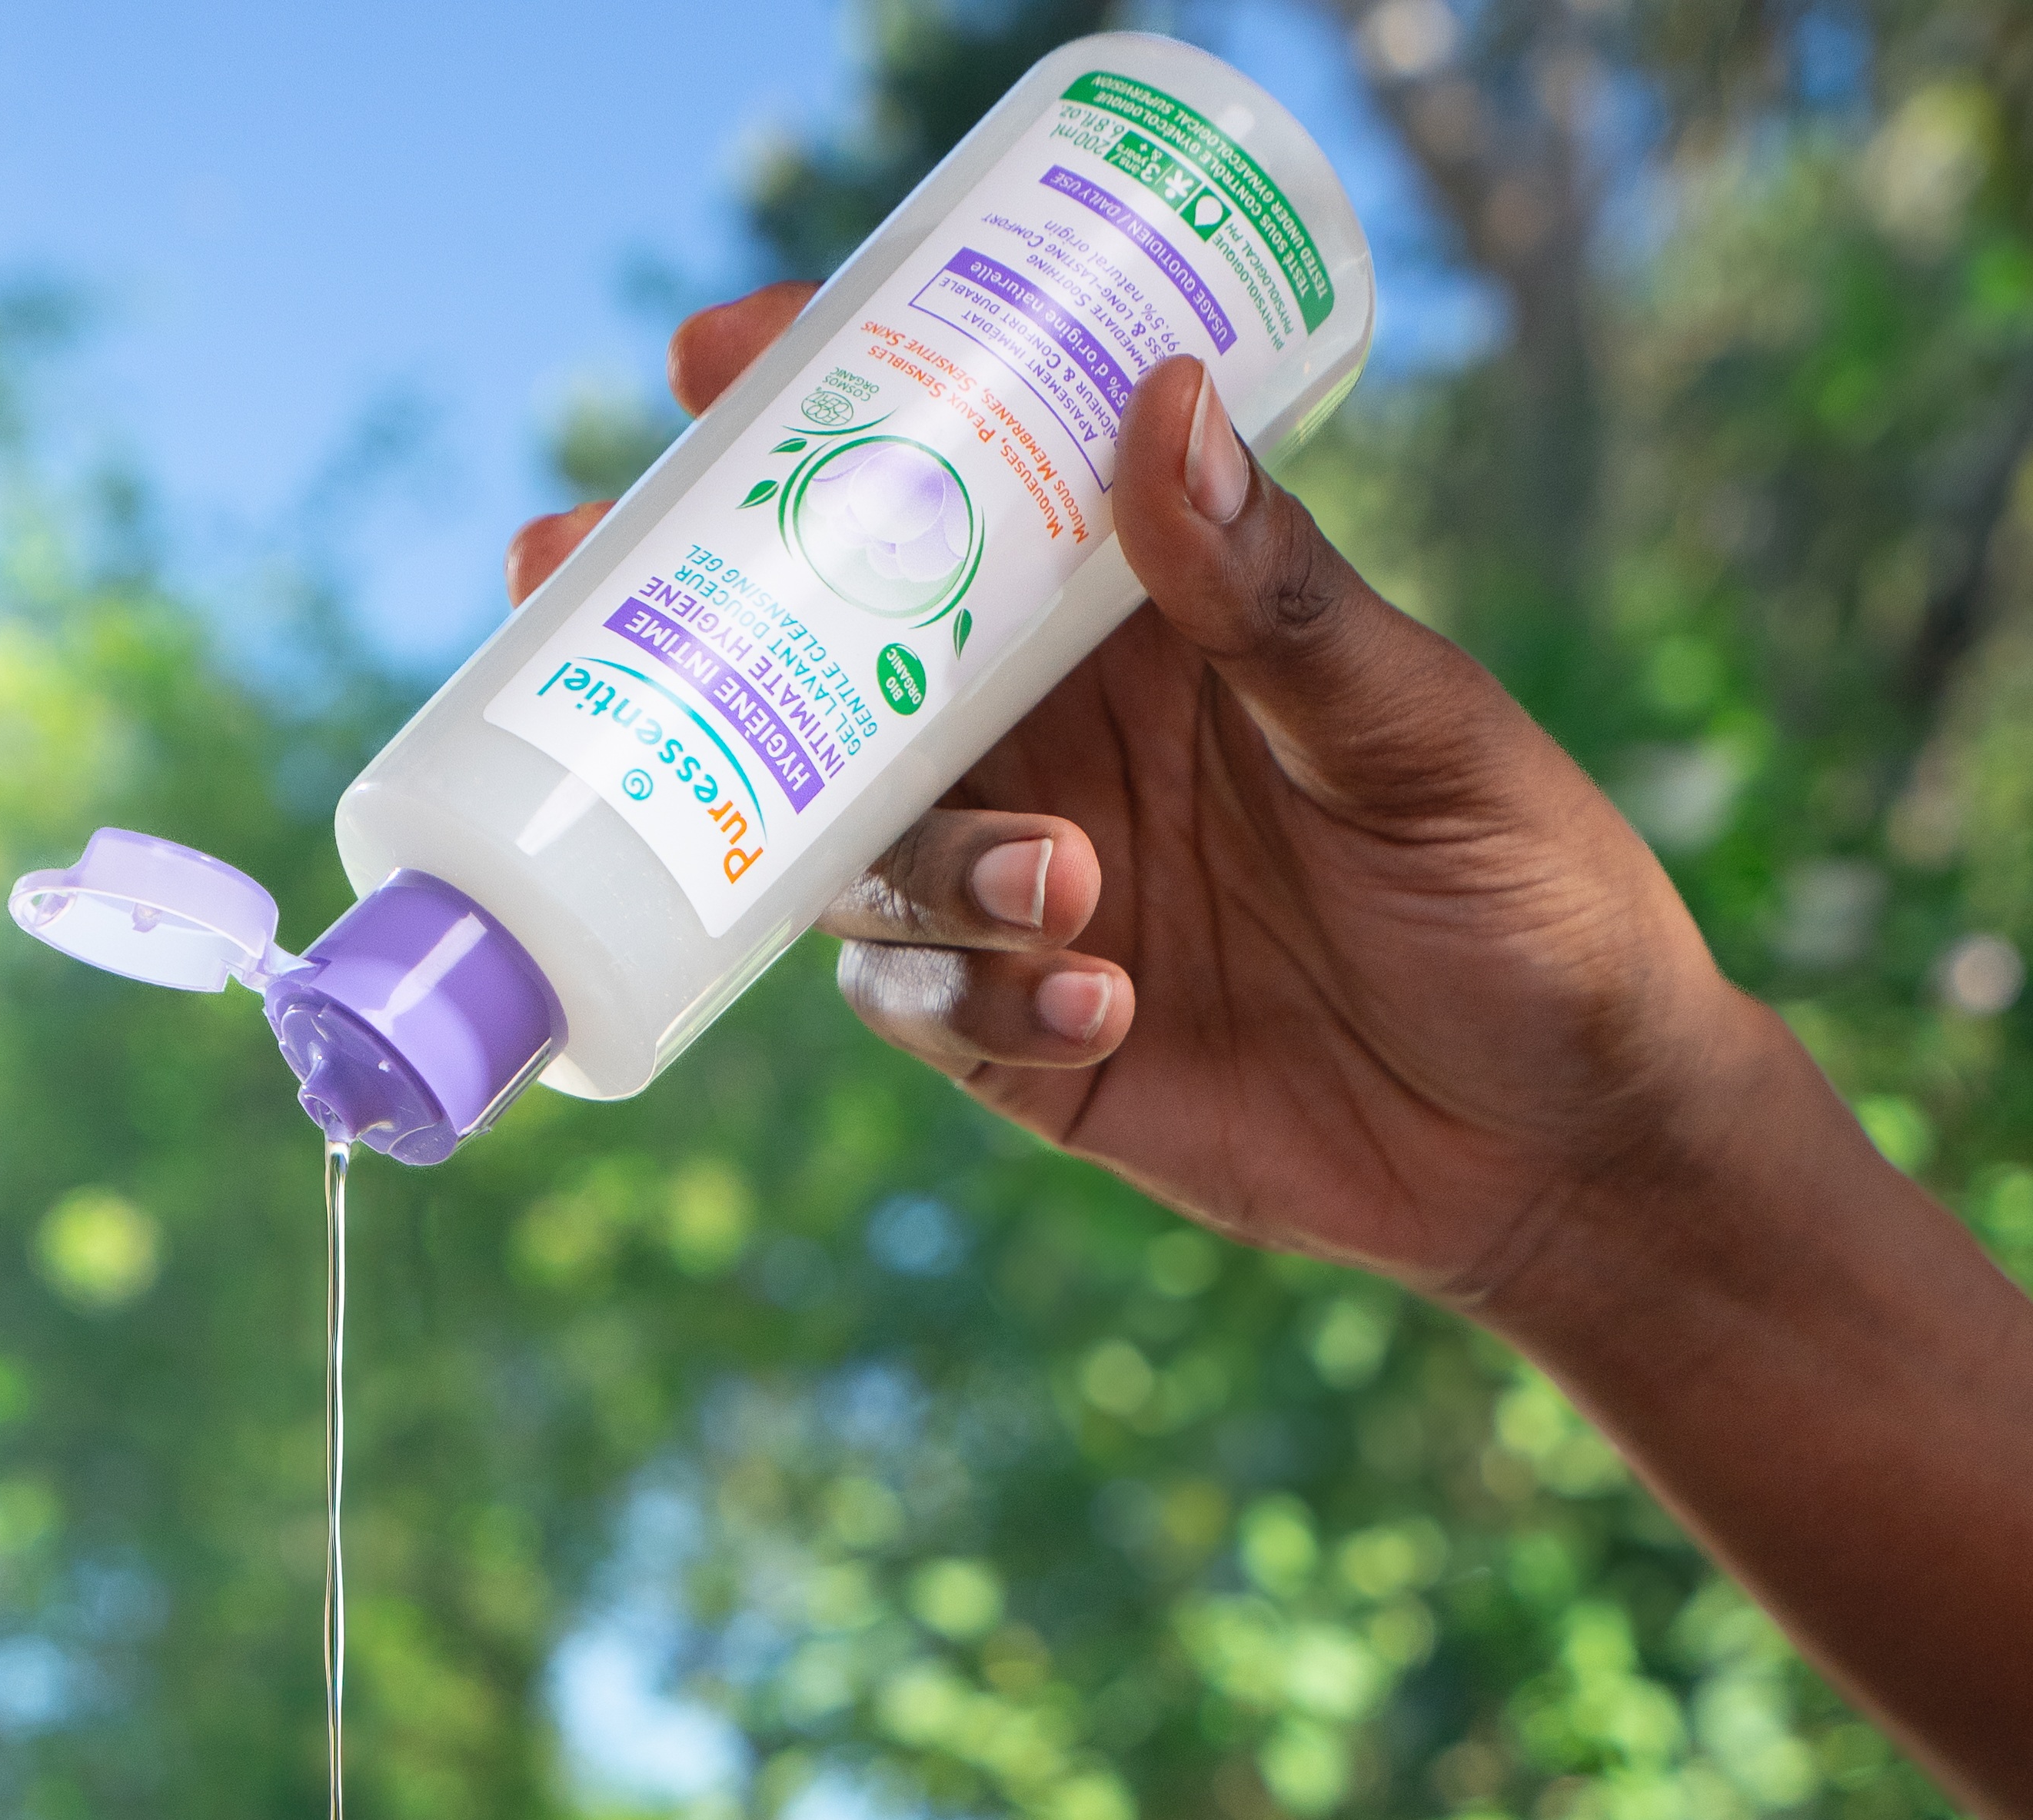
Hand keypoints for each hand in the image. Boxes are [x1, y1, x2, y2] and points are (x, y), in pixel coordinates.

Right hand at [510, 288, 1752, 1310]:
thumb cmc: (1526, 897)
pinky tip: (1098, 1010)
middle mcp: (1053, 756)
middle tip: (582, 585)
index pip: (954, 512)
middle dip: (703, 633)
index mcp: (1137, 640)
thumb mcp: (1415, 730)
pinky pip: (921, 1006)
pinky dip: (981, 1004)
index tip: (708, 362)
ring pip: (858, 854)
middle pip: (828, 679)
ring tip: (1071, 888)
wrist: (1551, 1142)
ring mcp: (1025, 899)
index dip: (825, 432)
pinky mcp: (1023, 1044)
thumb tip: (1156, 399)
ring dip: (935, 863)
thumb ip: (1275, 595)